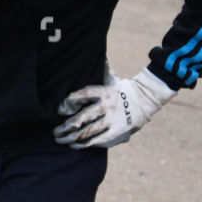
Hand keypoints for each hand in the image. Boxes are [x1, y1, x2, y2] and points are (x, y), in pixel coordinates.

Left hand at [54, 68, 175, 148]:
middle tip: (55, 131)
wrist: (146, 101)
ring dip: (72, 137)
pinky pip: (98, 140)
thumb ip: (100, 70)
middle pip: (84, 117)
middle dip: (67, 126)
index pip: (84, 94)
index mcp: (104, 91)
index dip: (70, 102)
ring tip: (60, 139)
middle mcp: (108, 106)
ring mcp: (113, 120)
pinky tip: (74, 145)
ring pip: (89, 131)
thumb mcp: (112, 78)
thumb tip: (96, 57)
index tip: (60, 110)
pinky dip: (85, 144)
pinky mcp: (117, 133)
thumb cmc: (122, 89)